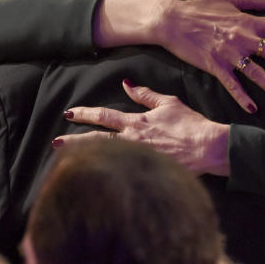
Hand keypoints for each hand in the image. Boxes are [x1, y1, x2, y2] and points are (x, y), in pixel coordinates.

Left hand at [54, 81, 230, 175]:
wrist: (207, 148)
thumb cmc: (191, 124)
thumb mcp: (168, 103)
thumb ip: (145, 95)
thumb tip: (127, 85)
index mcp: (137, 122)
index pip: (104, 116)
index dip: (85, 113)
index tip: (70, 113)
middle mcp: (133, 141)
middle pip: (98, 140)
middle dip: (75, 140)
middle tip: (56, 142)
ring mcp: (138, 159)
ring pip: (106, 158)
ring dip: (85, 157)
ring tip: (66, 160)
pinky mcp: (146, 172)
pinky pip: (122, 173)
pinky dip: (106, 174)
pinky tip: (93, 178)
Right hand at [151, 0, 264, 111]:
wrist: (172, 21)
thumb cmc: (200, 8)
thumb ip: (255, 1)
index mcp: (249, 21)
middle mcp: (243, 38)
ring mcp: (229, 54)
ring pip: (257, 73)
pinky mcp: (215, 66)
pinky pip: (232, 84)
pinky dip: (243, 97)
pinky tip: (253, 108)